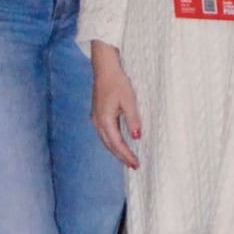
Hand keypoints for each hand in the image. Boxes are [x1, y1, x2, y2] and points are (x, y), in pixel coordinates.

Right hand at [91, 43, 142, 167]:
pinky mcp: (97, 113)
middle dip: (121, 156)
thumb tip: (137, 137)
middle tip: (134, 165)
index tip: (136, 164)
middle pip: (110, 145)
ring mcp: (96, 118)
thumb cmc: (117, 82)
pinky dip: (113, 141)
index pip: (117, 144)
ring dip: (117, 150)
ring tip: (128, 158)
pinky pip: (105, 133)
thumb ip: (133, 119)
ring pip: (106, 140)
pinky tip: (120, 142)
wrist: (105, 67)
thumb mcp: (129, 100)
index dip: (126, 155)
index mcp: (104, 120)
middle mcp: (97, 121)